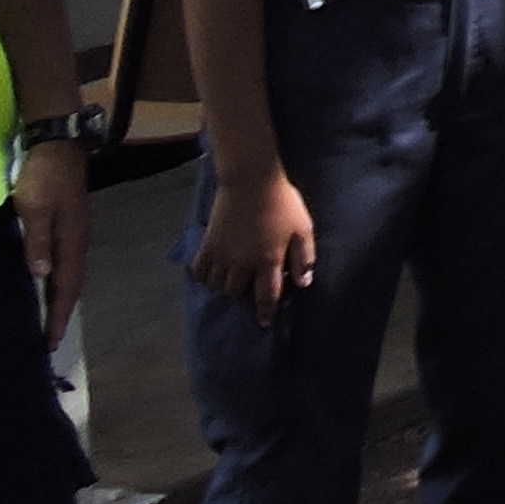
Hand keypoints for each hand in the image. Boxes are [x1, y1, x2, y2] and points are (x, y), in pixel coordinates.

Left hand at [12, 143, 89, 346]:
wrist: (57, 144)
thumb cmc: (43, 176)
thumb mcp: (34, 207)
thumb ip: (38, 241)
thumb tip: (42, 275)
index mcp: (72, 241)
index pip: (67, 286)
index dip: (59, 314)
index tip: (51, 341)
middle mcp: (78, 241)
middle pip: (73, 284)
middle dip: (62, 312)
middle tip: (49, 338)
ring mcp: (76, 232)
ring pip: (70, 274)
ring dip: (61, 297)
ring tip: (49, 318)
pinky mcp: (69, 225)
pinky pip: (66, 262)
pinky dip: (58, 280)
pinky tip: (48, 282)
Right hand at [190, 164, 316, 317]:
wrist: (251, 180)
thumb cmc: (282, 202)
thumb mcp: (303, 228)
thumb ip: (304, 257)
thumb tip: (305, 282)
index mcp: (268, 260)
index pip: (267, 295)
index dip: (266, 312)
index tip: (264, 323)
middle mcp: (242, 262)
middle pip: (237, 291)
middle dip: (245, 294)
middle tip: (250, 286)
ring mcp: (222, 254)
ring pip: (217, 284)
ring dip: (225, 286)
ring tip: (233, 279)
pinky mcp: (207, 244)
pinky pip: (199, 270)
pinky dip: (204, 276)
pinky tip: (212, 273)